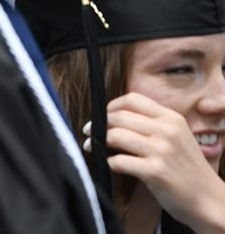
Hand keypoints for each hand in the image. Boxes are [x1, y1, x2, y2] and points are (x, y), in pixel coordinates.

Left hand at [102, 92, 224, 230]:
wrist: (209, 200)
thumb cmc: (186, 168)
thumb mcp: (176, 137)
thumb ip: (151, 124)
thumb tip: (113, 116)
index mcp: (171, 118)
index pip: (132, 99)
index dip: (111, 106)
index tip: (103, 116)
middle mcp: (167, 131)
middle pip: (119, 116)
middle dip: (99, 124)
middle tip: (91, 132)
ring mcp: (161, 151)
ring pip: (116, 136)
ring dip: (98, 142)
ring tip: (93, 146)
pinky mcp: (155, 172)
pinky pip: (119, 161)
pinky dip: (110, 163)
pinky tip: (112, 165)